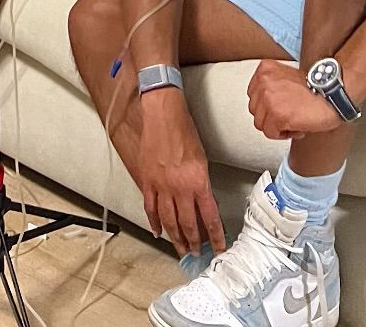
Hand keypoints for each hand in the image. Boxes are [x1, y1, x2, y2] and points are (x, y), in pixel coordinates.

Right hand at [137, 92, 225, 257]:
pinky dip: (153, 222)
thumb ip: (201, 183)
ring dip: (175, 238)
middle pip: (188, 224)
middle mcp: (179, 187)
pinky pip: (150, 207)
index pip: (209, 217)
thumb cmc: (184, 130)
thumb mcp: (201, 158)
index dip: (215, 236)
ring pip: (168, 220)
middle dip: (194, 242)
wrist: (163, 114)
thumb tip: (203, 203)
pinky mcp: (147, 179)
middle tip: (196, 252)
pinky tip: (157, 231)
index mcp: (197, 181)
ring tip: (180, 248)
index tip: (217, 247)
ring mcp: (161, 185)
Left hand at [247, 60, 341, 138]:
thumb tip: (263, 104)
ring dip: (278, 127)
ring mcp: (268, 98)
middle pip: (255, 110)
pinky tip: (298, 127)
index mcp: (265, 69)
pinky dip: (284, 135)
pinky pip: (270, 133)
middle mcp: (263, 81)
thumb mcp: (287, 78)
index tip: (282, 108)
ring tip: (294, 122)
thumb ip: (272, 86)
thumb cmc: (317, 89)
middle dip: (272, 118)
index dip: (269, 106)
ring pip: (261, 124)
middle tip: (290, 117)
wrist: (334, 94)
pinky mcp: (277, 115)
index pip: (253, 96)